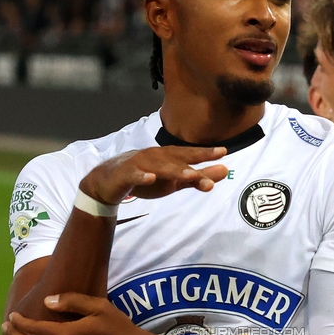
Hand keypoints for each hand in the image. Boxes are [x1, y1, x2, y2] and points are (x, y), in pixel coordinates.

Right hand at [80, 145, 228, 205]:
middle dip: (195, 160)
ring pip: (159, 166)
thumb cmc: (146, 177)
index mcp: (168, 158)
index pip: (189, 155)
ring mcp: (140, 164)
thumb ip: (198, 177)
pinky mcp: (125, 173)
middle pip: (177, 158)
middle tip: (214, 162)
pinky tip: (150, 178)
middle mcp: (156, 157)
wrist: (109, 182)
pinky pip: (134, 174)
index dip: (206, 153)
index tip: (224, 152)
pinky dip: (142, 176)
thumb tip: (224, 170)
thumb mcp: (174, 181)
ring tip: (190, 174)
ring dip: (174, 170)